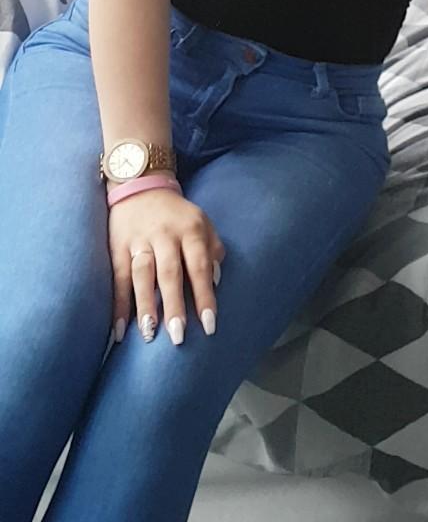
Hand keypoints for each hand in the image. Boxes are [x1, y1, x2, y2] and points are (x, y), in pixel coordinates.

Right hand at [108, 186, 226, 346]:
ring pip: (142, 276)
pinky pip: (118, 278)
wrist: (140, 185)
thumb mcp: (203, 222)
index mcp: (190, 230)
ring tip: (149, 334)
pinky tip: (120, 329)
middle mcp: (164, 236)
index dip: (204, 296)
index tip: (209, 326)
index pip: (199, 267)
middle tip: (178, 337)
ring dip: (145, 306)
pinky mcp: (117, 247)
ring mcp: (139, 241)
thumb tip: (215, 281)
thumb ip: (213, 249)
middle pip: (169, 274)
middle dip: (174, 306)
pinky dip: (118, 304)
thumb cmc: (177, 214)